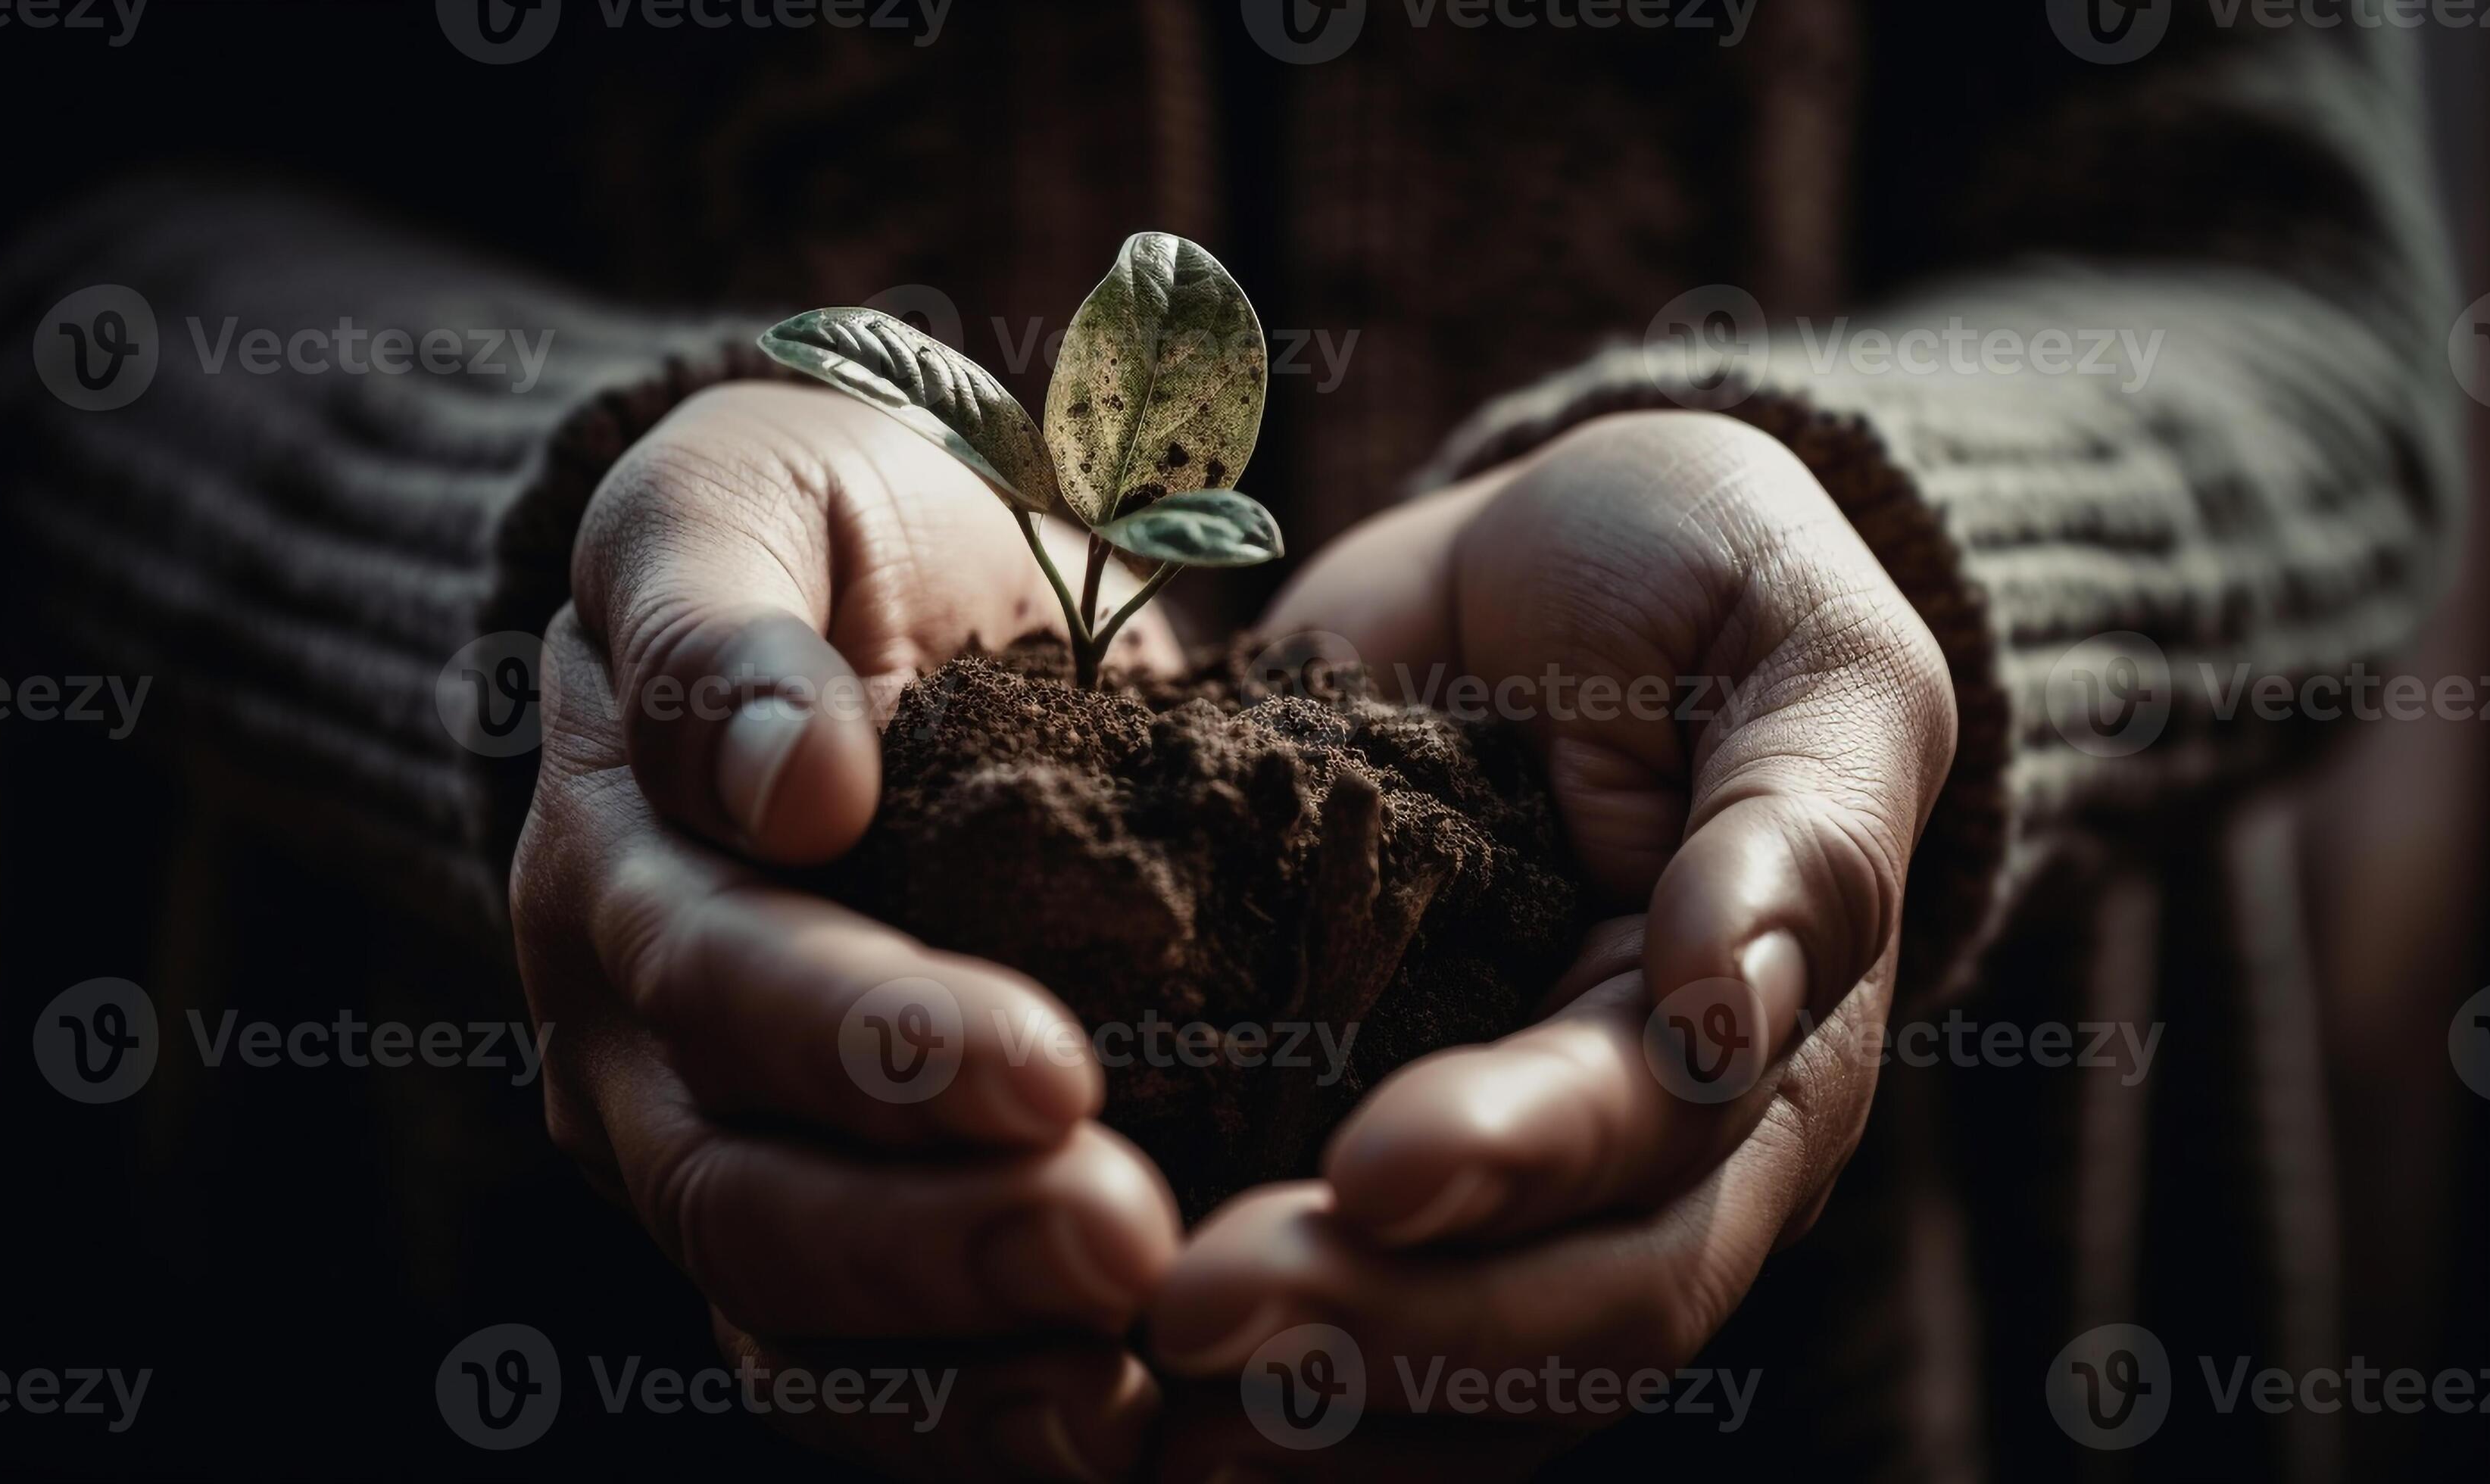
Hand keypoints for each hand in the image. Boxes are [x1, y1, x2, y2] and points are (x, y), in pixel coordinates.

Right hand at [510, 382, 1183, 1479]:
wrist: (875, 600)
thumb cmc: (813, 533)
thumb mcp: (735, 492)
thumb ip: (715, 617)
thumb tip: (786, 784)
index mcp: (615, 867)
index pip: (720, 985)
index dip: (867, 1041)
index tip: (1048, 1066)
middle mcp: (640, 1044)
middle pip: (749, 1193)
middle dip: (935, 1239)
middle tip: (1127, 1241)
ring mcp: (722, 1148)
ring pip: (799, 1319)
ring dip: (965, 1366)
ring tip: (1127, 1391)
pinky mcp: (833, 1210)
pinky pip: (871, 1365)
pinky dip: (979, 1413)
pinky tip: (1116, 1433)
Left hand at [1143, 410, 1955, 1472]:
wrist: (1558, 579)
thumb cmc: (1700, 588)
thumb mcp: (1806, 652)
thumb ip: (1805, 824)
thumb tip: (1739, 1000)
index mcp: (1770, 1043)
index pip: (1657, 1152)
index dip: (1521, 1169)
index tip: (1369, 1170)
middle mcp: (1658, 1159)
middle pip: (1562, 1317)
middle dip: (1385, 1329)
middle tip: (1190, 1315)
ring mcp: (1529, 1192)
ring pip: (1465, 1384)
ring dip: (1313, 1409)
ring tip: (1141, 1410)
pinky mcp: (1396, 1169)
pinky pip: (1366, 1347)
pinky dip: (1272, 1405)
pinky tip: (1132, 1421)